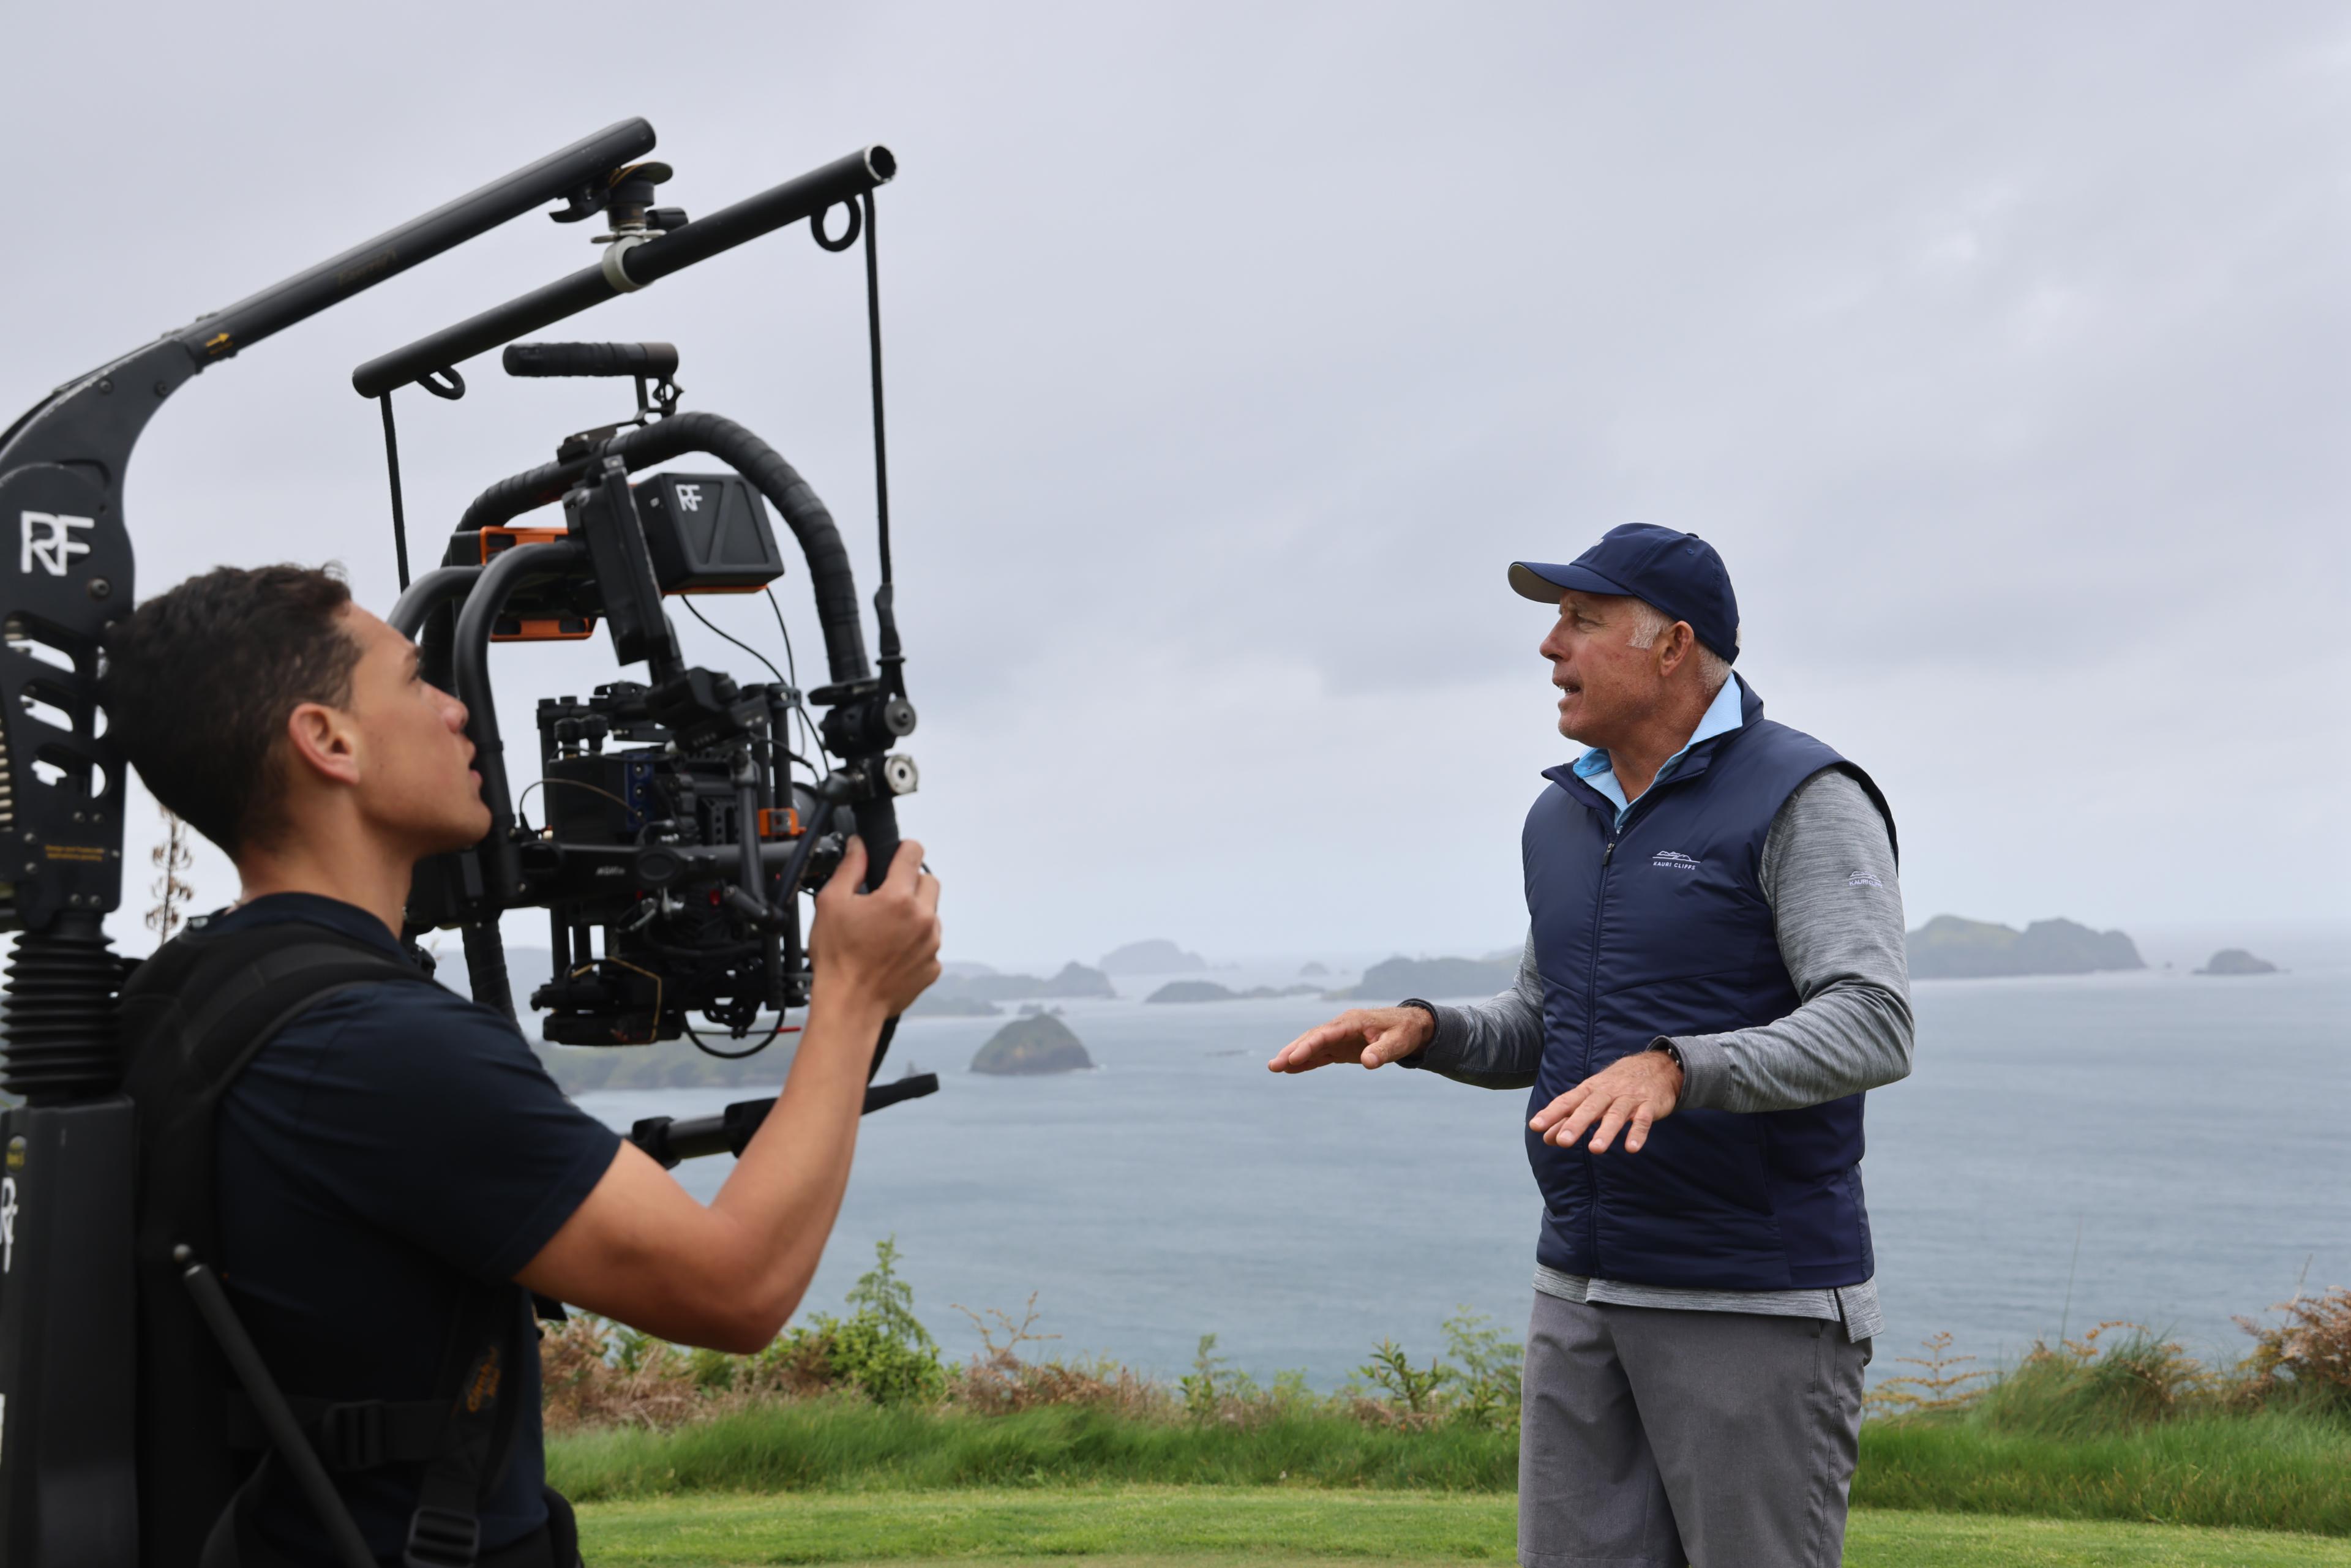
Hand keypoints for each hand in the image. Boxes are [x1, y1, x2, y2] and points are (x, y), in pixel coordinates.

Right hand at [810, 836, 941, 1017]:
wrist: (849, 1005)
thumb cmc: (838, 958)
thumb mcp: (831, 903)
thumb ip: (850, 868)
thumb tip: (859, 846)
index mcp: (898, 898)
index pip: (914, 853)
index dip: (903, 850)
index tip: (897, 854)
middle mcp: (923, 919)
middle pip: (929, 882)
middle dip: (910, 884)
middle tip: (886, 898)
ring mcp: (931, 944)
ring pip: (931, 914)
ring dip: (914, 914)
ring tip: (885, 930)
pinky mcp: (933, 966)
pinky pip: (930, 943)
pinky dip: (916, 942)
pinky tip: (892, 951)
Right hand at [1267, 1007, 1433, 1073]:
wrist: (1410, 1027)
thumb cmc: (1404, 1032)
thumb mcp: (1398, 1042)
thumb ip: (1382, 1051)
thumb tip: (1368, 1062)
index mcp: (1351, 1022)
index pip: (1324, 1034)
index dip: (1308, 1046)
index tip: (1292, 1059)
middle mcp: (1341, 1027)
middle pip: (1311, 1038)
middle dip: (1292, 1051)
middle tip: (1273, 1065)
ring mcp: (1339, 1037)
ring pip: (1312, 1046)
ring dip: (1294, 1056)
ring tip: (1274, 1068)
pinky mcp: (1341, 1047)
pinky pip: (1320, 1054)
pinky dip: (1306, 1061)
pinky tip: (1291, 1070)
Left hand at [1530, 1049, 1681, 1153]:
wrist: (1657, 1065)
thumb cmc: (1615, 1085)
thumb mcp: (1591, 1097)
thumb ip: (1569, 1118)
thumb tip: (1547, 1138)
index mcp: (1589, 1090)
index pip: (1567, 1101)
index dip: (1551, 1113)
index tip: (1535, 1126)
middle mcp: (1607, 1092)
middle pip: (1589, 1108)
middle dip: (1575, 1124)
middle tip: (1562, 1141)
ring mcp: (1629, 1098)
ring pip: (1616, 1114)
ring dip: (1605, 1131)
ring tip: (1595, 1149)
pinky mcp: (1650, 1105)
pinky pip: (1643, 1120)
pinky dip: (1637, 1133)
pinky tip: (1631, 1148)